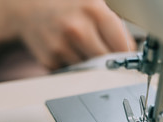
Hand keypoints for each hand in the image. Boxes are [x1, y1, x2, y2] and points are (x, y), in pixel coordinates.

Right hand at [0, 0, 135, 69]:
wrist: (30, 11)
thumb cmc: (67, 9)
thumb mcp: (94, 6)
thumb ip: (114, 27)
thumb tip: (133, 54)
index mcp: (94, 9)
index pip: (123, 45)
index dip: (129, 56)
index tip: (131, 61)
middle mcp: (77, 27)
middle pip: (109, 62)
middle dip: (113, 64)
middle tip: (112, 61)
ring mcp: (62, 46)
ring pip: (93, 71)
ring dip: (94, 67)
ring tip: (86, 51)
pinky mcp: (51, 61)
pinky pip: (75, 73)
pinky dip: (77, 69)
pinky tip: (71, 54)